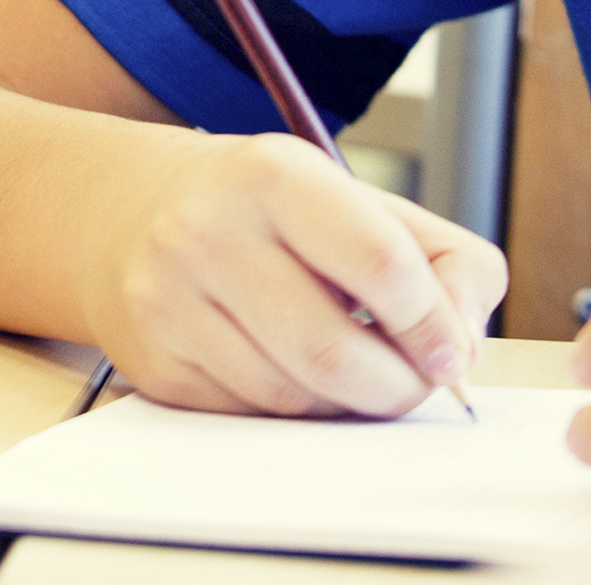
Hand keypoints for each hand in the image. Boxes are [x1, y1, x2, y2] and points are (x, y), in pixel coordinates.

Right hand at [80, 131, 505, 416]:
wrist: (129, 211)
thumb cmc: (269, 212)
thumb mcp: (356, 199)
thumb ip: (443, 259)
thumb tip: (461, 348)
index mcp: (274, 175)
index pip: (379, 263)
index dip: (432, 323)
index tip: (450, 353)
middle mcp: (208, 231)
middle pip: (334, 352)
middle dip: (396, 387)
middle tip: (414, 383)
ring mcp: (170, 299)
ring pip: (293, 397)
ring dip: (345, 404)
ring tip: (354, 371)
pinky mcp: (155, 361)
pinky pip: (251, 415)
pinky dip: (292, 409)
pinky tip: (292, 371)